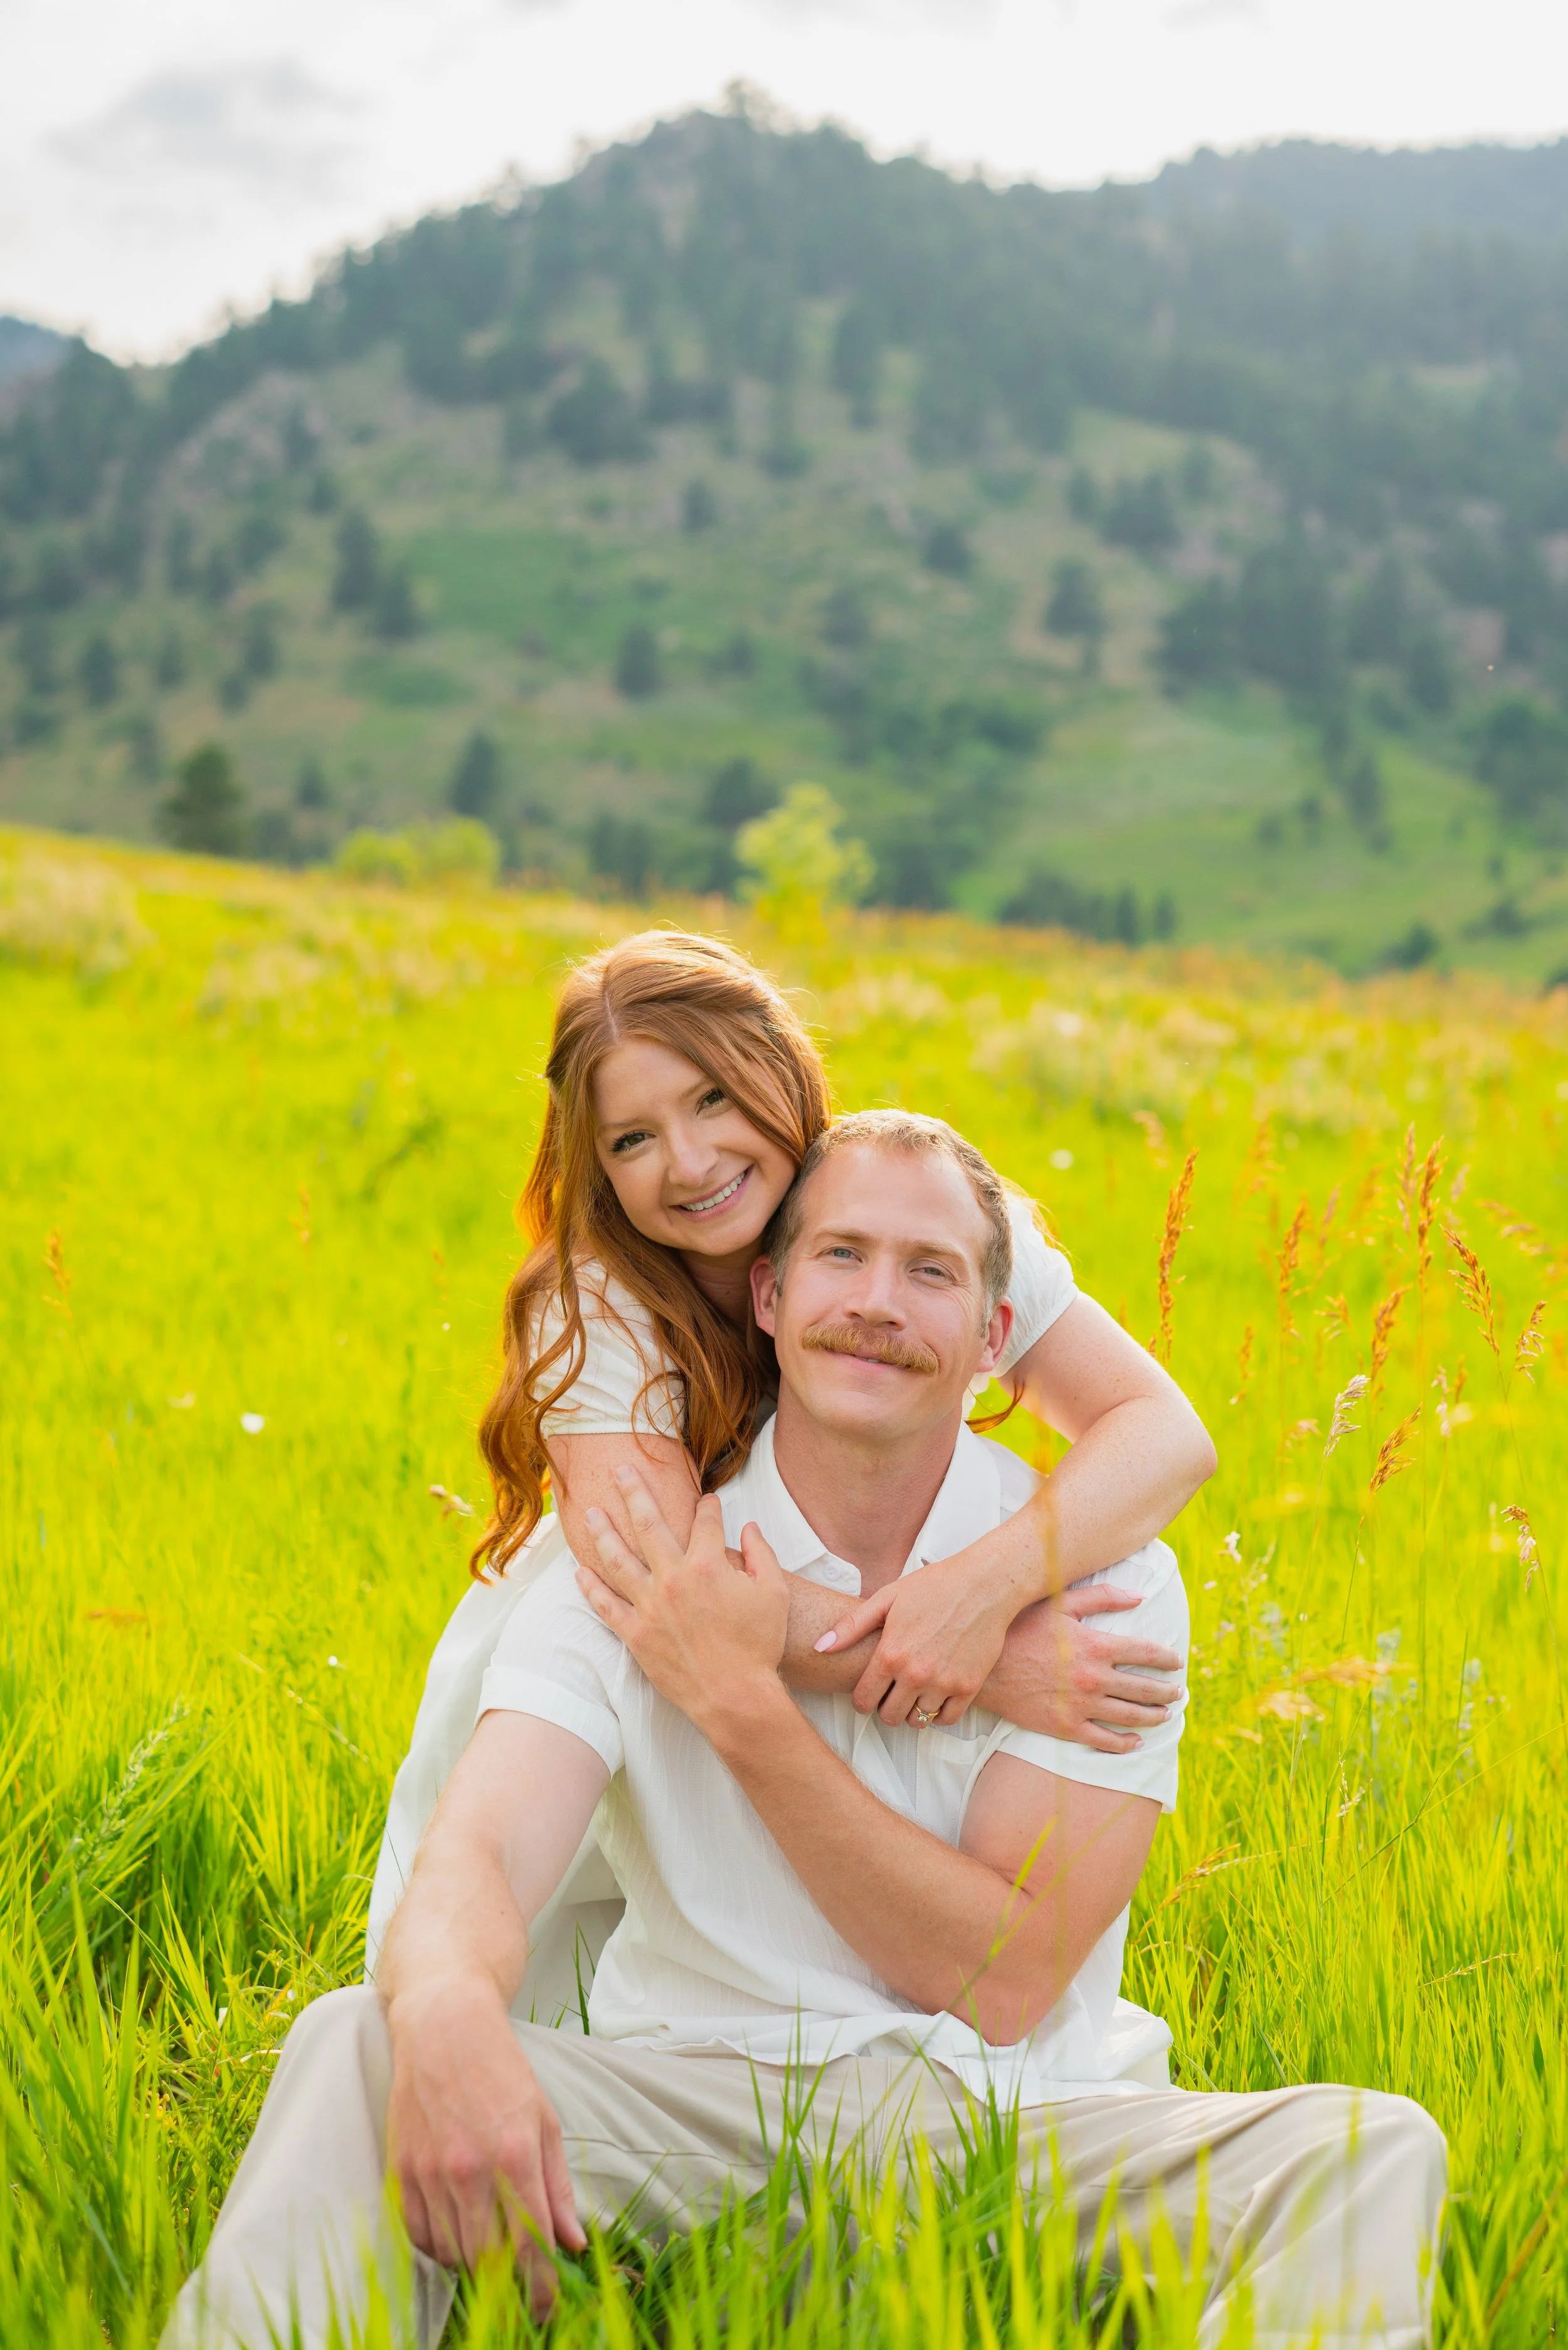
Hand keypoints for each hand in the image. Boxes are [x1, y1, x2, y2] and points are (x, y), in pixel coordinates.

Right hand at [385, 1973, 584, 2315]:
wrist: (443, 2026)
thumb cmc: (501, 2070)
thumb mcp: (545, 2120)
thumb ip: (557, 2186)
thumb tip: (573, 2244)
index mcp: (515, 2155)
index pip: (532, 2245)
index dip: (543, 2288)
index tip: (548, 2306)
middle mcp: (470, 2169)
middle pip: (488, 2260)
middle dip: (508, 2284)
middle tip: (519, 2286)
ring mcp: (430, 2171)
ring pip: (451, 2253)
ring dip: (473, 2266)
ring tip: (489, 2253)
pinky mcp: (400, 2169)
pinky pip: (418, 2235)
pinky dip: (438, 2246)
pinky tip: (455, 2234)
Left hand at [578, 1467, 790, 1738]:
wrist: (735, 1697)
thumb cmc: (758, 1646)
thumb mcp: (774, 1592)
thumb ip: (761, 1553)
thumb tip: (749, 1527)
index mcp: (708, 1564)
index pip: (706, 1521)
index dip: (709, 1507)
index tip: (708, 1501)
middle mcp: (673, 1578)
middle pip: (648, 1523)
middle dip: (634, 1492)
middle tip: (622, 1471)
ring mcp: (649, 1606)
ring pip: (617, 1559)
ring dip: (602, 1532)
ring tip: (591, 1513)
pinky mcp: (635, 1633)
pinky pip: (605, 1605)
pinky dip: (590, 1587)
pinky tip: (579, 1570)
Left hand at [815, 1552, 1022, 1727]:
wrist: (984, 1584)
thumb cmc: (934, 1585)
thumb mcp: (887, 1598)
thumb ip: (851, 1626)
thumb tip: (820, 1647)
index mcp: (890, 1654)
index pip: (863, 1700)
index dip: (862, 1699)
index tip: (869, 1691)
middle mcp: (916, 1674)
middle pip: (889, 1717)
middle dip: (885, 1707)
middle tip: (892, 1691)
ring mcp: (944, 1683)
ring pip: (918, 1720)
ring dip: (913, 1710)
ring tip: (915, 1690)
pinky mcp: (969, 1687)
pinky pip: (947, 1719)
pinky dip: (939, 1713)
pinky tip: (936, 1694)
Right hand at [988, 1585, 1183, 1751]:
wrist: (982, 1667)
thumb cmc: (1019, 1628)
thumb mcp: (1057, 1603)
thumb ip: (1101, 1597)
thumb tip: (1139, 1596)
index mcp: (1095, 1645)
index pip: (1146, 1652)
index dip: (1167, 1658)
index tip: (1177, 1662)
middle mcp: (1093, 1677)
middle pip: (1144, 1688)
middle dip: (1167, 1691)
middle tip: (1178, 1692)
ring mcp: (1080, 1706)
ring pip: (1130, 1715)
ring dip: (1154, 1716)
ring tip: (1166, 1715)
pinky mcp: (1065, 1727)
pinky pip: (1104, 1740)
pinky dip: (1125, 1743)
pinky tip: (1136, 1741)